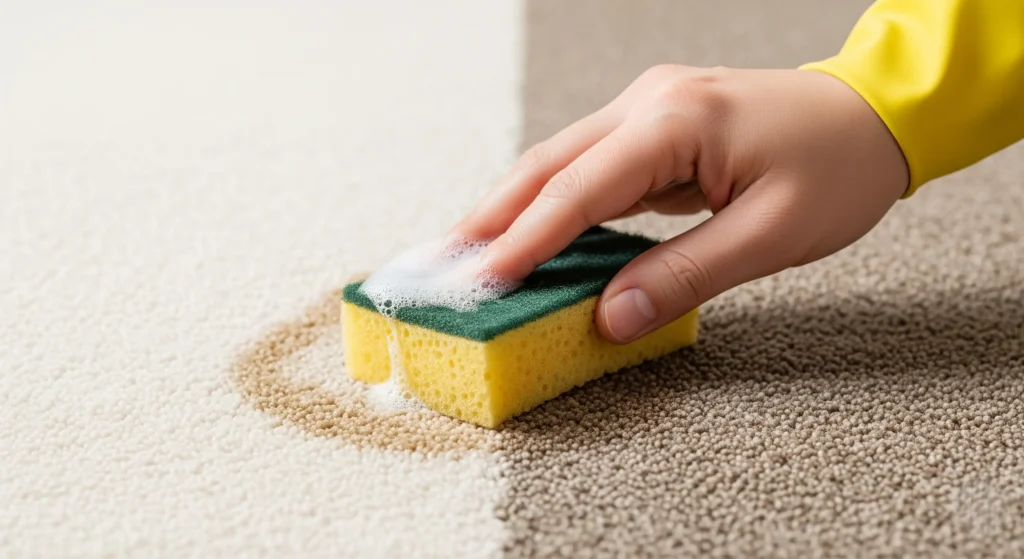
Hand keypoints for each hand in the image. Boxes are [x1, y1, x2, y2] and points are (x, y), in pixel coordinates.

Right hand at [450, 65, 908, 342]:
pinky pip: (589, 165)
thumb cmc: (837, 169)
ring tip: (469, 253)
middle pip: (549, 164)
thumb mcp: (770, 235)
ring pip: (561, 161)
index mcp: (675, 122)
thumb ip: (685, 276)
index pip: (578, 191)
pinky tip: (529, 232)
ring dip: (513, 208)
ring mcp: (648, 108)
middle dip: (492, 217)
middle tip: (442, 265)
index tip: (478, 280)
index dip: (523, 240)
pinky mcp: (653, 124)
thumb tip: (611, 317)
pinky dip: (554, 203)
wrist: (874, 116)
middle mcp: (649, 103)